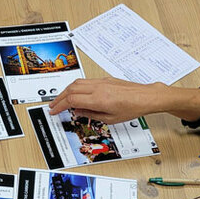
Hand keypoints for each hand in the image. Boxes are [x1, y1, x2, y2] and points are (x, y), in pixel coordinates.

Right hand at [49, 78, 166, 123]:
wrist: (146, 97)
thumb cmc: (132, 108)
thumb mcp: (110, 119)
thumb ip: (90, 114)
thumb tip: (77, 112)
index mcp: (99, 99)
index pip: (72, 100)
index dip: (59, 106)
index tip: (54, 111)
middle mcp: (98, 88)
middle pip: (70, 89)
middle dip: (59, 98)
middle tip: (53, 106)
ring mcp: (101, 82)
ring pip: (76, 83)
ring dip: (66, 91)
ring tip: (61, 100)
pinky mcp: (104, 79)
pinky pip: (85, 81)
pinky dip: (75, 87)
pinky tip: (75, 94)